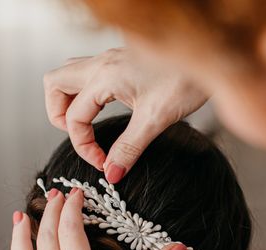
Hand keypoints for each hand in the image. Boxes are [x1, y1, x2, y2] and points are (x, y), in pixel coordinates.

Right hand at [43, 47, 208, 182]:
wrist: (210, 59)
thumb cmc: (187, 81)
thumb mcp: (156, 120)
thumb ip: (129, 148)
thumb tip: (112, 173)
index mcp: (105, 76)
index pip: (74, 116)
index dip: (84, 146)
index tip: (103, 164)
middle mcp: (102, 63)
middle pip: (55, 84)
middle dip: (58, 115)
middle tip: (81, 138)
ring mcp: (111, 59)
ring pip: (70, 73)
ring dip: (70, 100)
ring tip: (88, 125)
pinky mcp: (123, 61)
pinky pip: (90, 73)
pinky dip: (88, 93)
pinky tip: (107, 109)